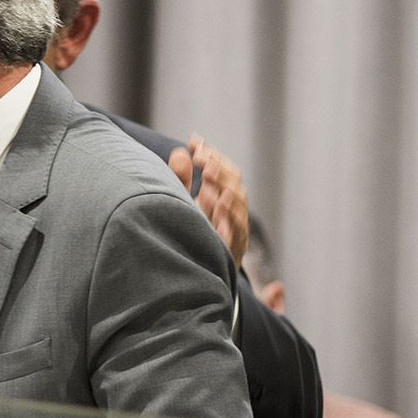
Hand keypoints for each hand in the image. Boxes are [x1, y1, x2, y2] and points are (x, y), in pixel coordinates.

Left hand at [169, 134, 247, 262]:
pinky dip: (229, 216)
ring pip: (238, 205)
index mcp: (219, 198)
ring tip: (210, 174)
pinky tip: (219, 202)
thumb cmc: (191, 236)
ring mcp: (235, 229)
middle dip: (219, 168)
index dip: (210, 155)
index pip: (222, 170)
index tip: (195, 142)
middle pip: (234, 183)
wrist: (198, 275)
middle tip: (202, 157)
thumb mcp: (183, 205)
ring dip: (226, 188)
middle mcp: (230, 212)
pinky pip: (237, 231)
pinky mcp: (234, 248)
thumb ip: (181, 180)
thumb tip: (179, 151)